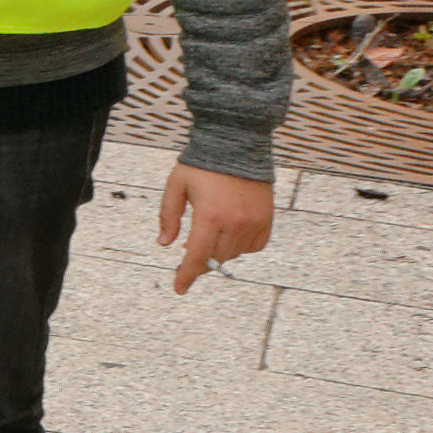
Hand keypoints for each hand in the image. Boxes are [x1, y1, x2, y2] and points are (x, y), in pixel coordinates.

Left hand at [153, 162, 271, 296]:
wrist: (237, 144)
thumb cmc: (203, 164)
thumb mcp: (176, 186)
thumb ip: (169, 216)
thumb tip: (165, 244)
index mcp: (209, 216)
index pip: (196, 257)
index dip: (186, 276)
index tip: (179, 288)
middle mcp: (235, 223)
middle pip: (216, 259)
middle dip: (201, 261)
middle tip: (191, 252)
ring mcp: (254, 222)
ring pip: (234, 254)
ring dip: (220, 252)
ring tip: (210, 235)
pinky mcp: (267, 219)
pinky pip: (255, 246)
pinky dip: (241, 246)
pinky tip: (231, 234)